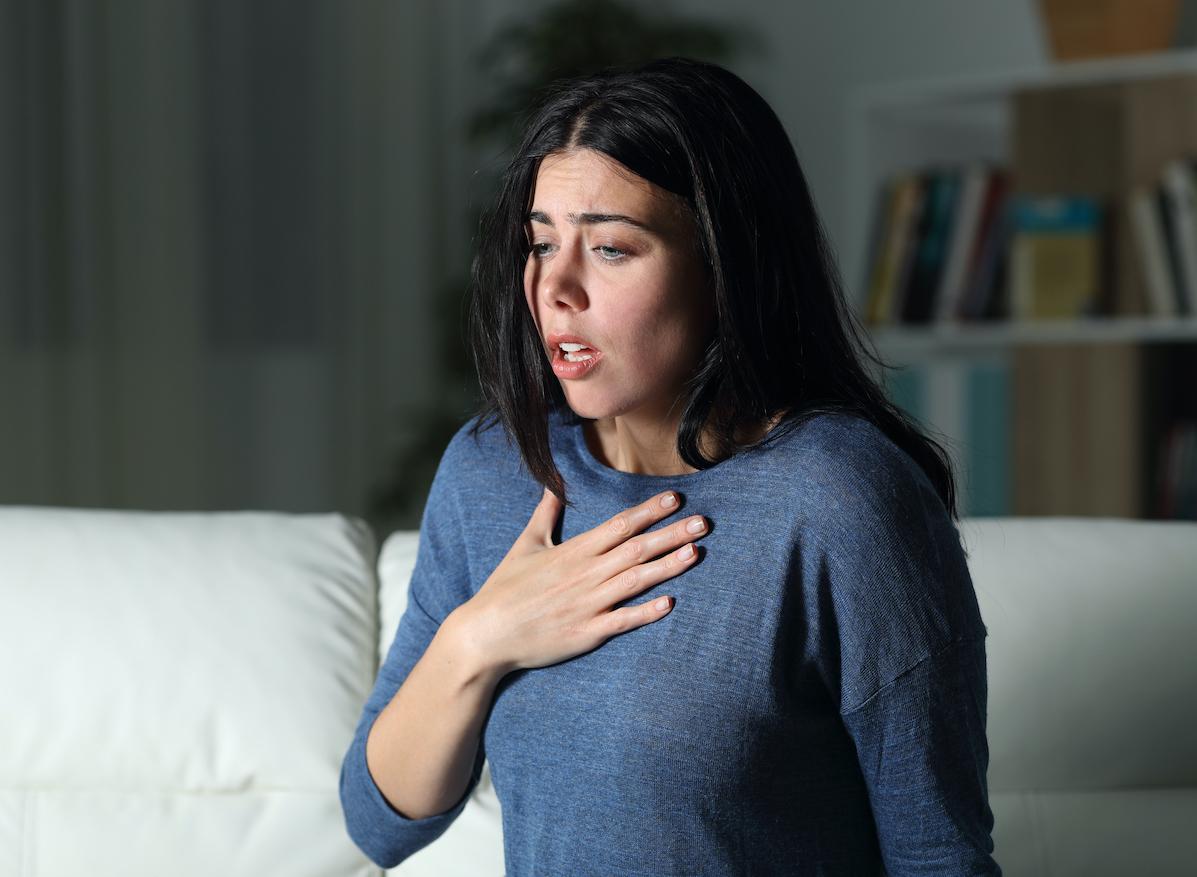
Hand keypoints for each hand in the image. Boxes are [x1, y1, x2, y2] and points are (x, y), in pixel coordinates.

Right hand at [451, 487, 705, 675]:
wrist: (486, 633)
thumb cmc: (504, 588)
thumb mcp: (525, 545)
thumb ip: (545, 514)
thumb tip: (554, 485)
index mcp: (573, 551)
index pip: (619, 525)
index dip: (649, 512)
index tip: (676, 499)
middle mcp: (585, 574)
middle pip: (636, 549)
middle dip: (672, 534)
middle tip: (704, 522)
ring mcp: (588, 604)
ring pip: (636, 581)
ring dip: (667, 566)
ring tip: (695, 552)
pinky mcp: (587, 633)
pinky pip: (622, 621)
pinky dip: (645, 612)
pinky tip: (669, 603)